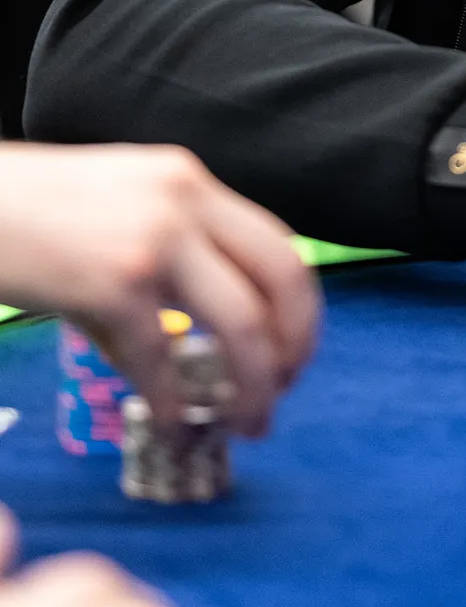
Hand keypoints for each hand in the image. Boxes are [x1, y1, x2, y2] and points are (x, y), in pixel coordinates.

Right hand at [0, 145, 319, 435]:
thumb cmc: (27, 212)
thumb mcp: (112, 212)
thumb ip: (161, 261)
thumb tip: (182, 353)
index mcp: (189, 181)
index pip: (277, 243)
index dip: (297, 305)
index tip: (291, 349)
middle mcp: (185, 201)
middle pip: (283, 278)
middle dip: (295, 345)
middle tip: (285, 390)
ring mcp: (155, 241)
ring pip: (244, 322)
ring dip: (257, 384)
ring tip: (250, 421)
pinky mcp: (114, 284)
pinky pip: (163, 358)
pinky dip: (175, 403)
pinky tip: (174, 425)